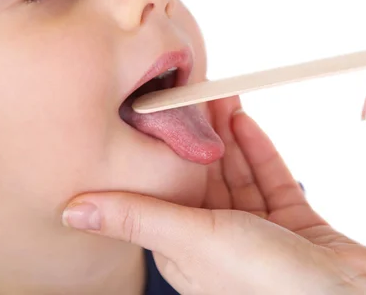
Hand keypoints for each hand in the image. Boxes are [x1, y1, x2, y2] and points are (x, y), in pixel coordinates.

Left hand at [62, 97, 365, 294]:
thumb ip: (139, 218)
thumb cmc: (266, 283)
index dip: (164, 150)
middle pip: (205, 177)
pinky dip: (258, 150)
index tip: (161, 111)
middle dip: (199, 133)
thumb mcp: (195, 240)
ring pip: (238, 174)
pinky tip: (245, 121)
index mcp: (187, 251)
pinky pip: (270, 180)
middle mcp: (220, 242)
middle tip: (194, 89)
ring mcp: (259, 233)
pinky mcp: (293, 225)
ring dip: (228, 134)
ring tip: (220, 93)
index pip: (167, 190)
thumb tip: (71, 210)